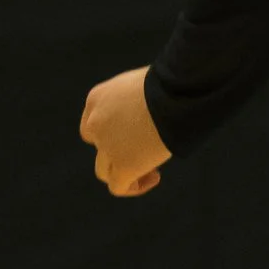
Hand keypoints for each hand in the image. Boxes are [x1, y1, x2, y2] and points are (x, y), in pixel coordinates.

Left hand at [81, 67, 169, 197]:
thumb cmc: (170, 81)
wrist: (175, 92)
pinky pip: (119, 187)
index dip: (112, 133)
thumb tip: (149, 113)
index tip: (139, 132)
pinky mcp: (123, 165)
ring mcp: (107, 146)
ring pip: (104, 170)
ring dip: (125, 171)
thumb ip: (135, 99)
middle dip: (121, 151)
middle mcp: (95, 123)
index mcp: (97, 98)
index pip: (93, 123)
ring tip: (152, 168)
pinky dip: (135, 186)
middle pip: (100, 147)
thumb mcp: (142, 82)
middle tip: (147, 148)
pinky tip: (155, 178)